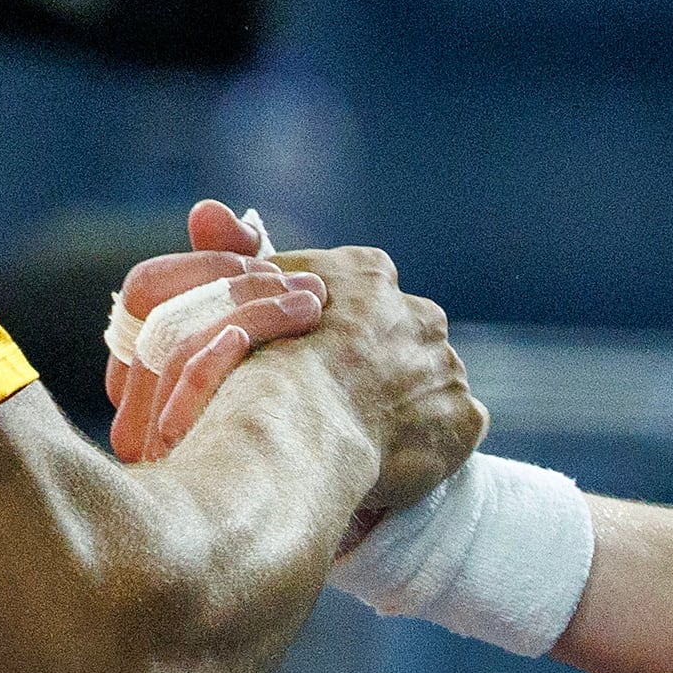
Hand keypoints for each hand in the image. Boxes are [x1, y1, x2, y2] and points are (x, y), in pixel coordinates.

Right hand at [107, 201, 326, 462]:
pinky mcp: (170, 462)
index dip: (209, 266)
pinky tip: (280, 361)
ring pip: (178, 352)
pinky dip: (228, 366)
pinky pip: (188, 400)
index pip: (147, 287)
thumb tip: (206, 212)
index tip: (270, 263)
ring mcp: (143, 433)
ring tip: (311, 311)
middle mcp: (126, 390)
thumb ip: (236, 253)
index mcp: (138, 343)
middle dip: (238, 293)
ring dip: (250, 321)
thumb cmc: (283, 373)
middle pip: (162, 318)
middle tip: (308, 288)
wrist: (306, 459)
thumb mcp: (262, 307)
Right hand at [260, 238, 482, 524]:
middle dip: (377, 364)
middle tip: (335, 405)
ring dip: (403, 404)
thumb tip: (208, 212)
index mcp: (368, 275)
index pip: (359, 294)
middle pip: (400, 338)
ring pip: (428, 383)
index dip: (334, 331)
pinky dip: (428, 444)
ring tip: (359, 439)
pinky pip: (451, 430)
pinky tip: (392, 460)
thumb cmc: (258, 365)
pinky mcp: (463, 417)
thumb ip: (239, 256)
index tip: (311, 360)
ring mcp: (446, 367)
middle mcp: (419, 314)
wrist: (297, 429)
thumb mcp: (240, 294)